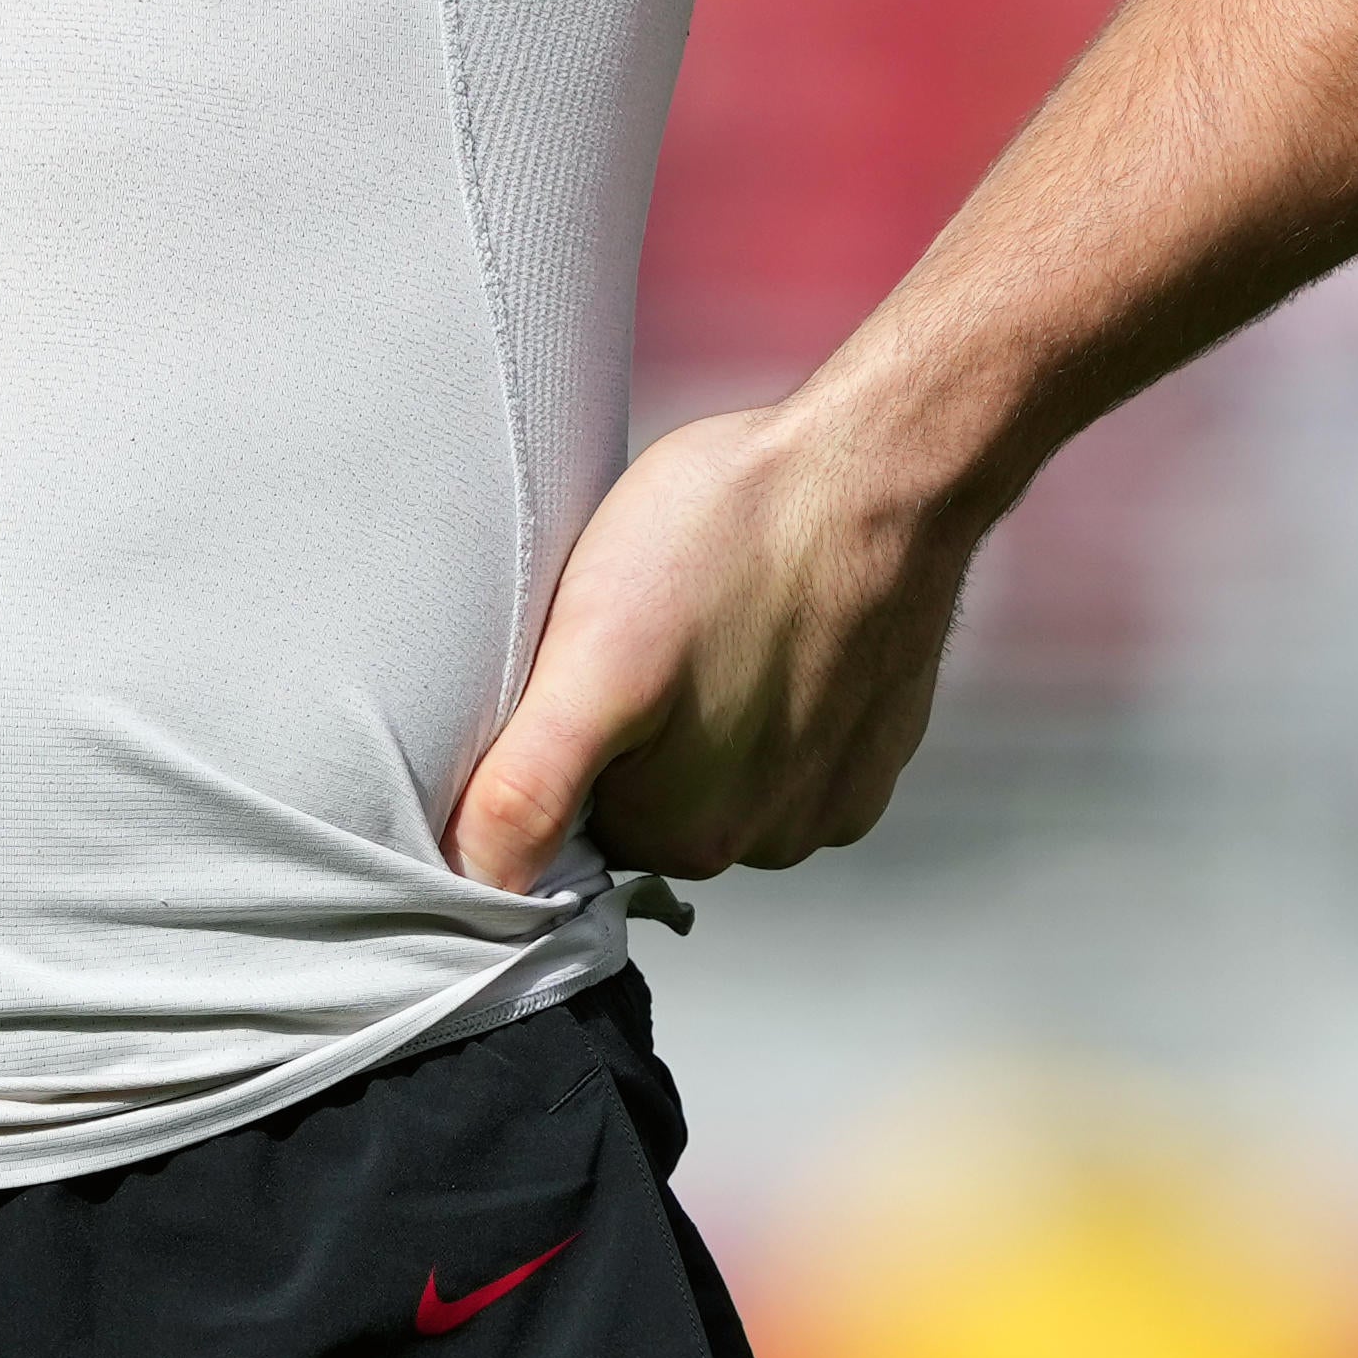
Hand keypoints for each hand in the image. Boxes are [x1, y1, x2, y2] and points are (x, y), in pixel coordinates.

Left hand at [445, 399, 975, 891]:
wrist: (882, 467)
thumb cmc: (729, 535)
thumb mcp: (593, 651)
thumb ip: (529, 787)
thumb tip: (475, 890)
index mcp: (683, 836)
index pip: (575, 824)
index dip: (552, 746)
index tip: (571, 668)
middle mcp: (769, 841)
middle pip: (647, 802)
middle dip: (625, 732)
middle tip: (631, 629)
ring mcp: (833, 796)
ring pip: (721, 774)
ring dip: (699, 716)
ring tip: (698, 619)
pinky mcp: (877, 749)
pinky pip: (793, 748)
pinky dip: (772, 699)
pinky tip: (763, 628)